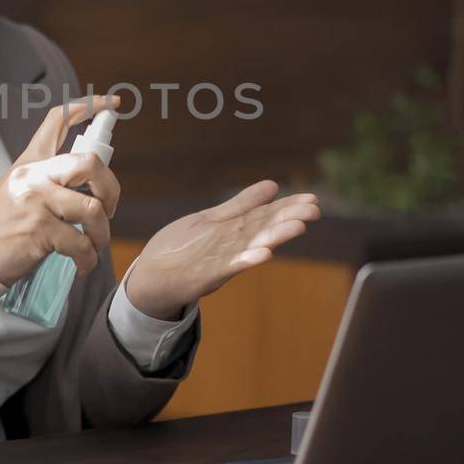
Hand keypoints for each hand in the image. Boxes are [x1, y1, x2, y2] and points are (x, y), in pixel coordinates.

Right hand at [0, 94, 123, 285]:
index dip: (89, 106)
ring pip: (92, 209)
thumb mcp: (19, 191)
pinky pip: (80, 242)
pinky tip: (82, 264)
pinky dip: (88, 259)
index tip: (112, 103)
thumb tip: (89, 184)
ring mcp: (36, 202)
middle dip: (111, 189)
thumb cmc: (0, 227)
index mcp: (29, 162)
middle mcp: (33, 176)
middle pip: (90, 163)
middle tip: (108, 209)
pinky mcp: (40, 230)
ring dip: (102, 233)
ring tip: (94, 245)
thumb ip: (49, 181)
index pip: (58, 120)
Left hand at [123, 180, 319, 319]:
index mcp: (234, 231)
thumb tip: (272, 185)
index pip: (265, 215)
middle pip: (261, 230)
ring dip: (273, 238)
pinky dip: (245, 260)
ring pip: (249, 248)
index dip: (288, 207)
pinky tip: (263, 254)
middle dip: (288, 220)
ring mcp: (218, 262)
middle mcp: (231, 247)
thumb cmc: (181, 249)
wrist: (149, 279)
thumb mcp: (212, 220)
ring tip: (297, 228)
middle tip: (314, 211)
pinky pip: (226, 267)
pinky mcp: (202, 276)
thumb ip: (241, 205)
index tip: (313, 200)